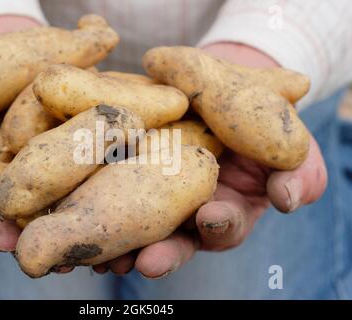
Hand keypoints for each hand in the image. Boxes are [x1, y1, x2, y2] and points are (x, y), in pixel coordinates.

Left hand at [91, 43, 327, 277]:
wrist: (220, 81)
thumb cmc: (257, 117)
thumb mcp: (289, 141)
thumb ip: (299, 172)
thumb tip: (289, 198)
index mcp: (224, 206)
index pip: (222, 227)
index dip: (218, 228)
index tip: (210, 220)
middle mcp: (184, 207)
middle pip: (172, 238)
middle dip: (161, 251)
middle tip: (146, 262)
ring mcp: (152, 188)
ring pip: (134, 223)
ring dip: (119, 242)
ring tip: (101, 255)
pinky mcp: (124, 165)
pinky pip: (106, 185)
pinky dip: (92, 200)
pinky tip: (78, 208)